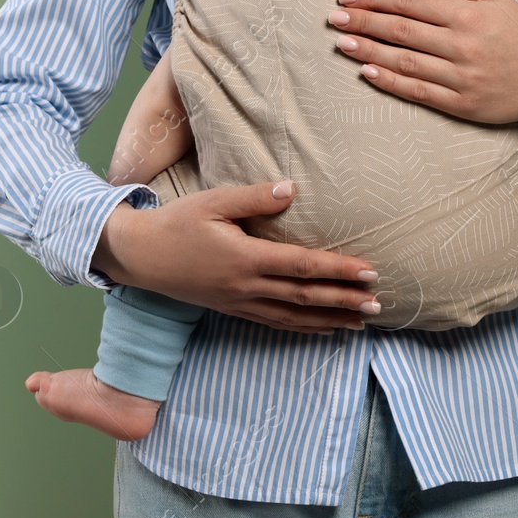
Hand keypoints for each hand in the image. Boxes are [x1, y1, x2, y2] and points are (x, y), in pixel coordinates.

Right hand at [92, 180, 381, 334]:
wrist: (139, 256)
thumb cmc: (176, 223)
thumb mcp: (212, 201)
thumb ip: (253, 198)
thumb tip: (291, 189)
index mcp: (245, 258)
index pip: (303, 266)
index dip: (339, 270)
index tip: (370, 273)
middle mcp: (246, 286)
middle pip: (305, 297)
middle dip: (344, 301)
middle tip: (378, 305)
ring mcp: (239, 302)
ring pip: (293, 316)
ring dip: (330, 320)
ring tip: (360, 323)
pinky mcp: (232, 309)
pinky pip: (275, 323)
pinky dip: (303, 327)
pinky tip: (322, 328)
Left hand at [325, 0, 517, 132]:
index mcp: (469, 14)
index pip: (410, 2)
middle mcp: (464, 45)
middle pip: (401, 31)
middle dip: (363, 22)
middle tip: (334, 17)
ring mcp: (462, 77)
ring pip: (405, 61)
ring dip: (368, 51)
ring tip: (341, 43)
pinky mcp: (462, 104)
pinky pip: (418, 92)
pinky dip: (390, 81)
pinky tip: (367, 72)